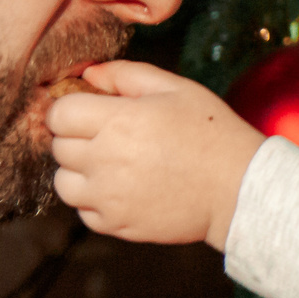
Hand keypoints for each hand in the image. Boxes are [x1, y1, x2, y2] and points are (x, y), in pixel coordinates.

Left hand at [48, 60, 264, 248]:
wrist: (240, 188)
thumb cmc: (212, 133)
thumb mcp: (175, 88)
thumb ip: (126, 75)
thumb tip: (88, 73)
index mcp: (118, 121)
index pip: (58, 113)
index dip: (71, 109)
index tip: (90, 111)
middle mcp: (105, 159)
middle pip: (59, 146)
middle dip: (76, 138)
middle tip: (109, 137)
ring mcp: (108, 196)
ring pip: (63, 182)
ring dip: (79, 171)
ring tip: (111, 165)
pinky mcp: (116, 224)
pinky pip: (83, 210)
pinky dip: (95, 200)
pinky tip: (123, 188)